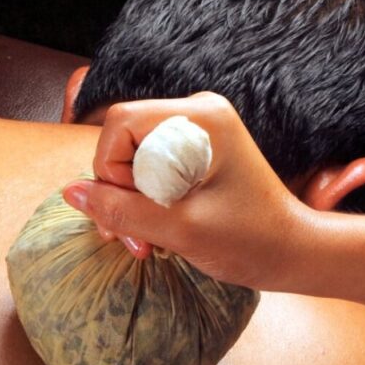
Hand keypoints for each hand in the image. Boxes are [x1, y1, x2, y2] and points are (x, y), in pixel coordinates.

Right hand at [62, 92, 308, 289]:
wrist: (294, 253)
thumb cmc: (250, 241)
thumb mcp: (179, 230)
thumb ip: (121, 209)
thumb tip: (70, 192)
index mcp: (201, 117)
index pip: (121, 124)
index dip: (111, 170)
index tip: (132, 213)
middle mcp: (199, 111)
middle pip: (123, 138)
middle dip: (119, 190)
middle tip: (135, 240)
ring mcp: (199, 129)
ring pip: (132, 155)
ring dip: (130, 200)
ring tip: (147, 243)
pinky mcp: (197, 149)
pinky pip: (150, 164)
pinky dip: (146, 198)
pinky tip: (159, 229)